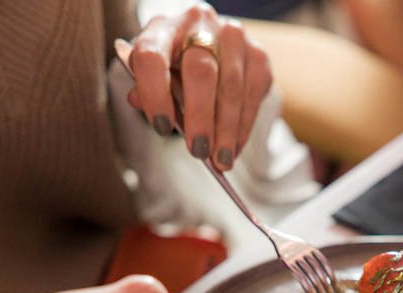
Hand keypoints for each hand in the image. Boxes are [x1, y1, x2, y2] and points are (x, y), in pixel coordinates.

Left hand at [127, 3, 271, 171]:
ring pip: (232, 86)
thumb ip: (148, 91)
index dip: (155, 93)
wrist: (210, 47)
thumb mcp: (155, 77)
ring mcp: (233, 36)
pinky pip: (254, 94)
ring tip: (221, 160)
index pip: (152, 57)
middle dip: (201, 117)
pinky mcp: (258, 54)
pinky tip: (235, 147)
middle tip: (199, 151)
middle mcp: (198, 24)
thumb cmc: (175, 68)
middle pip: (201, 72)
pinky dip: (244, 126)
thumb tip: (144, 106)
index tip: (162, 127)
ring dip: (227, 129)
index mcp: (162, 29)